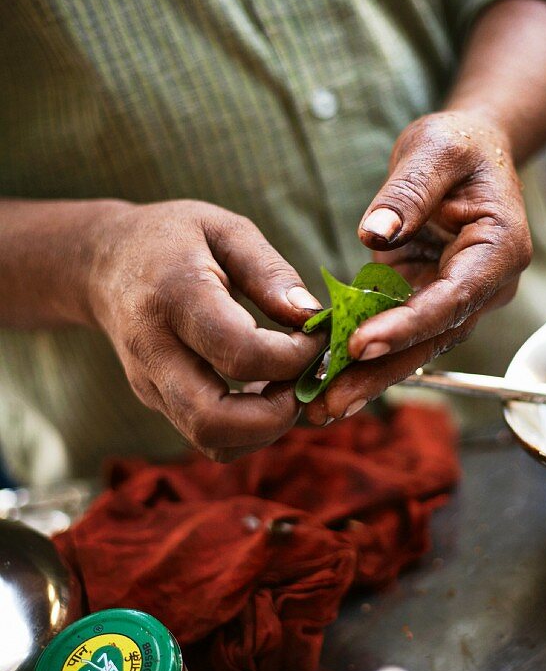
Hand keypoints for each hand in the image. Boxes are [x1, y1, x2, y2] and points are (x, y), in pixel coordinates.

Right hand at [87, 200, 323, 458]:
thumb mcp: (225, 229)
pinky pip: (209, 438)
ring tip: (288, 385)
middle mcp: (153, 350)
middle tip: (305, 380)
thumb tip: (311, 317)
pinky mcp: (157, 403)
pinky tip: (267, 392)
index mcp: (173, 296)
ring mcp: (150, 384)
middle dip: (277, 415)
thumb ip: (270, 272)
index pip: (240, 353)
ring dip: (266, 428)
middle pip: (213, 420)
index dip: (292, 357)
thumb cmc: (174, 238)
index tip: (316, 336)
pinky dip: (250, 430)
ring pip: (211, 441)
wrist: (104, 263)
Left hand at [304, 110, 531, 423]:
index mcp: (498, 249)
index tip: (359, 345)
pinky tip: (325, 379)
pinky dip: (363, 356)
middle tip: (328, 403)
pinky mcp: (428, 300)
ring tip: (319, 408)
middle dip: (380, 372)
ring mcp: (457, 298)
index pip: (452, 298)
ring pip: (414, 347)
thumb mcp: (436, 148)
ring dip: (368, 377)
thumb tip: (374, 234)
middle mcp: (484, 285)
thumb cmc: (459, 145)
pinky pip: (396, 333)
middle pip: (431, 338)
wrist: (472, 153)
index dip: (407, 326)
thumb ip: (408, 190)